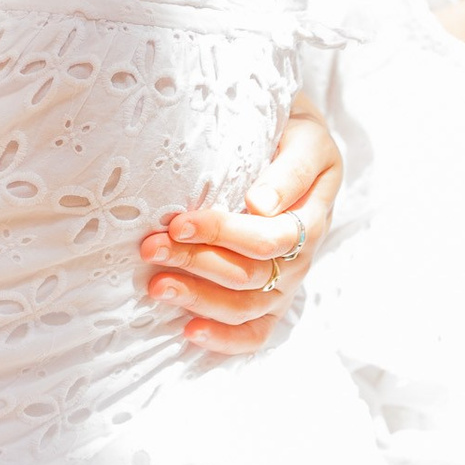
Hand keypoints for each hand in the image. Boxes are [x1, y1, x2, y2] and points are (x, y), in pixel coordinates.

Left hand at [137, 94, 340, 354]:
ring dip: (199, 298)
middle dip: (197, 263)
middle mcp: (306, 246)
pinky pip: (258, 331)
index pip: (271, 237)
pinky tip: (189, 332)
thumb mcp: (301, 130)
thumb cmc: (288, 124)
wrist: (295, 134)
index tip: (177, 222)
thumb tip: (260, 206)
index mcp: (314, 205)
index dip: (223, 234)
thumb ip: (288, 166)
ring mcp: (291, 275)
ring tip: (156, 286)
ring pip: (250, 305)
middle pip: (253, 273)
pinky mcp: (276, 294)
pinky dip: (226, 339)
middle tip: (151, 248)